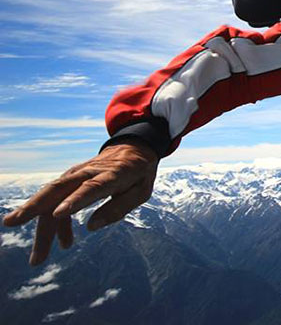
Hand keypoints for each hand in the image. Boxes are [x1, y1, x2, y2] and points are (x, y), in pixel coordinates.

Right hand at [2, 142, 158, 265]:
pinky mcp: (71, 179)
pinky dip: (57, 223)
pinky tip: (64, 243)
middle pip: (58, 189)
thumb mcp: (141, 191)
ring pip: (51, 197)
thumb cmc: (139, 173)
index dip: (74, 200)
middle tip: (12, 223)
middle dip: (34, 206)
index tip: (58, 214)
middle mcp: (88, 173)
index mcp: (111, 175)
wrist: (134, 148)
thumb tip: (91, 227)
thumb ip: (119, 207)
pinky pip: (57, 200)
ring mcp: (77, 174)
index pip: (91, 187)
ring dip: (41, 226)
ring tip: (37, 258)